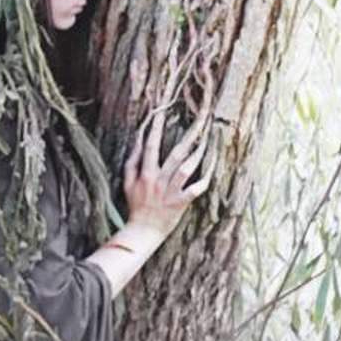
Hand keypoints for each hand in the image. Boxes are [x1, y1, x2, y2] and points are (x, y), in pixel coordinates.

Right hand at [121, 109, 212, 237]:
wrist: (143, 232)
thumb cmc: (136, 206)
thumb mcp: (127, 183)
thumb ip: (132, 161)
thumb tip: (138, 140)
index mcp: (145, 173)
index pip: (151, 144)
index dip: (156, 126)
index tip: (163, 109)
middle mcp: (158, 179)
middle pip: (176, 152)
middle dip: (190, 133)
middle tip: (202, 117)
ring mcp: (171, 191)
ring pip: (187, 167)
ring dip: (200, 152)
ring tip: (209, 137)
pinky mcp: (181, 202)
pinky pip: (197, 188)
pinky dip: (206, 177)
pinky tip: (214, 164)